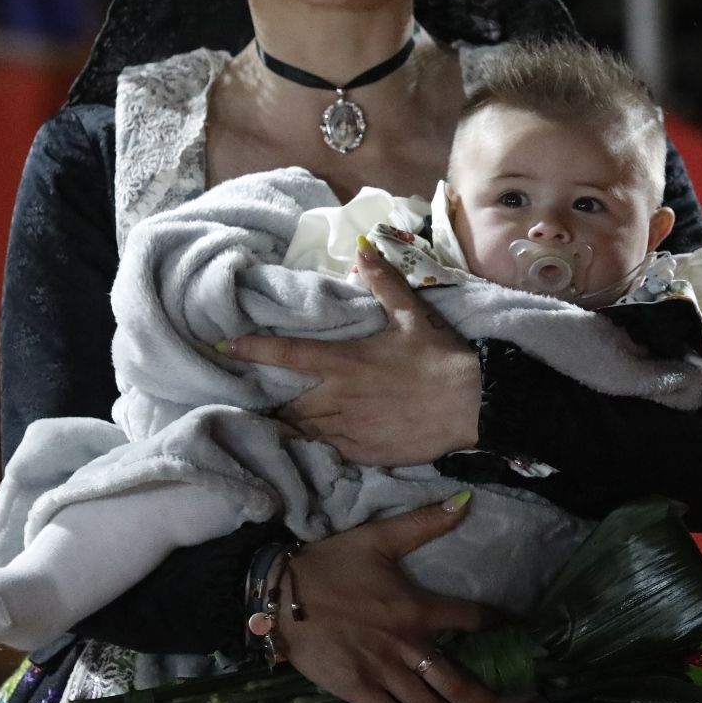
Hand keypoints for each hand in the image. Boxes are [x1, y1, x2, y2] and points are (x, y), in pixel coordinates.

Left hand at [227, 241, 481, 465]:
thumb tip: (363, 248)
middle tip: (253, 404)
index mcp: (346, 361)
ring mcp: (351, 429)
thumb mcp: (411, 316)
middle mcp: (340, 397)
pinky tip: (305, 453)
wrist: (471, 405)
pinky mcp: (366, 453)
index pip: (290, 353)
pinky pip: (329, 454)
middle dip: (271, 405)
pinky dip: (314, 452)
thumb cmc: (440, 358)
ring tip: (269, 431)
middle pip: (290, 405)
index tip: (229, 348)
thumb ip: (384, 285)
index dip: (256, 350)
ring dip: (287, 430)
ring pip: (304, 432)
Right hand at [280, 495, 500, 702]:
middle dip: (482, 700)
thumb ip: (423, 523)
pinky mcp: (356, 690)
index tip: (511, 632)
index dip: (496, 625)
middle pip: (456, 683)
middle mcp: (406, 646)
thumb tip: (466, 501)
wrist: (278, 595)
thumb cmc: (330, 565)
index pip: (471, 620)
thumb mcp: (378, 538)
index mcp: (417, 609)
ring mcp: (381, 672)